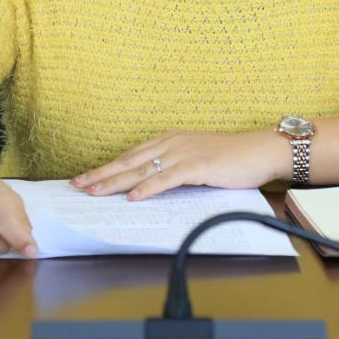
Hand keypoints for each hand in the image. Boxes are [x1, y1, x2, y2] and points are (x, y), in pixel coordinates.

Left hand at [70, 129, 290, 201]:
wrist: (261, 150)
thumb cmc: (232, 159)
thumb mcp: (196, 161)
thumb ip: (174, 171)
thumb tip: (149, 189)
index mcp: (170, 141)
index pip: (131, 155)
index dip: (107, 167)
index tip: (85, 177)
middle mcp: (172, 143)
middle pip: (129, 161)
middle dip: (101, 174)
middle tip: (77, 185)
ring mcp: (184, 153)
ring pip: (142, 169)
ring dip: (116, 182)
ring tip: (94, 191)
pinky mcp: (198, 165)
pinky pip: (167, 178)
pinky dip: (148, 188)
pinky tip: (133, 197)